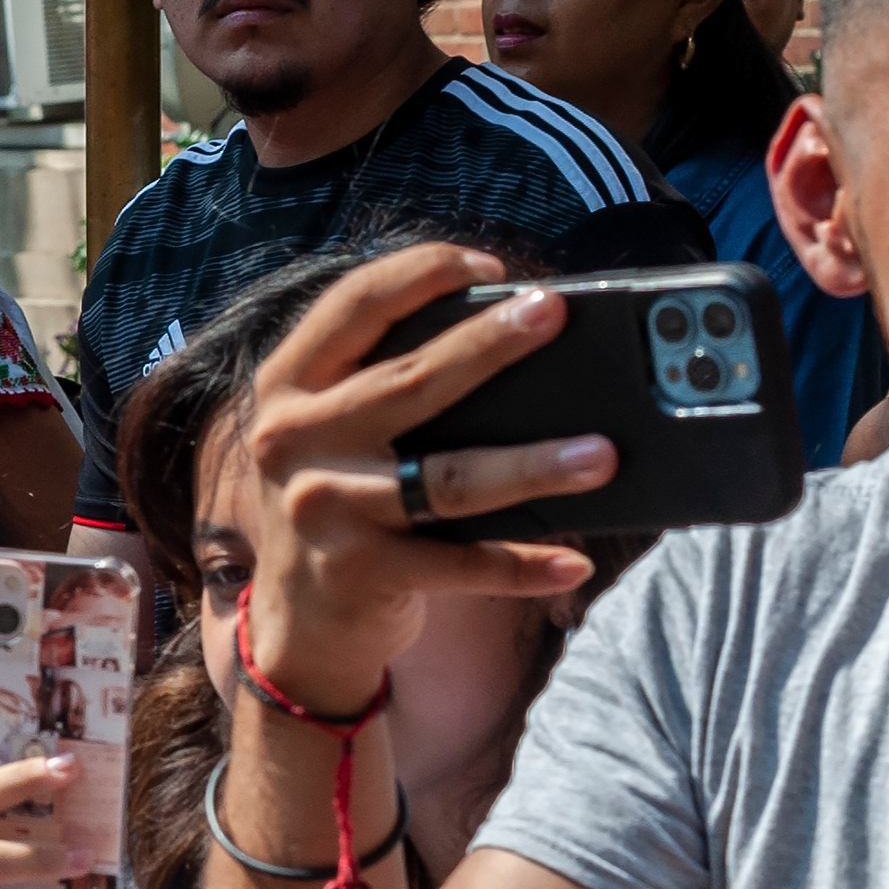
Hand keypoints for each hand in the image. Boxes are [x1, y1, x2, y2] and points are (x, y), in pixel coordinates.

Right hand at [221, 247, 611, 717]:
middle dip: (488, 345)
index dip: (420, 275)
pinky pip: (461, 565)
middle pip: (407, 381)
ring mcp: (323, 510)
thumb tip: (507, 336)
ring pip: (446, 478)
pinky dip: (522, 566)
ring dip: (532, 466)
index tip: (491, 265)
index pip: (352, 307)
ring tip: (602, 454)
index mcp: (287, 387)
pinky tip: (574, 561)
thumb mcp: (334, 433)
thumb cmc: (339, 503)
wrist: (299, 622)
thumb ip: (383, 384)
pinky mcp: (359, 573)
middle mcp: (293, 441)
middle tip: (555, 315)